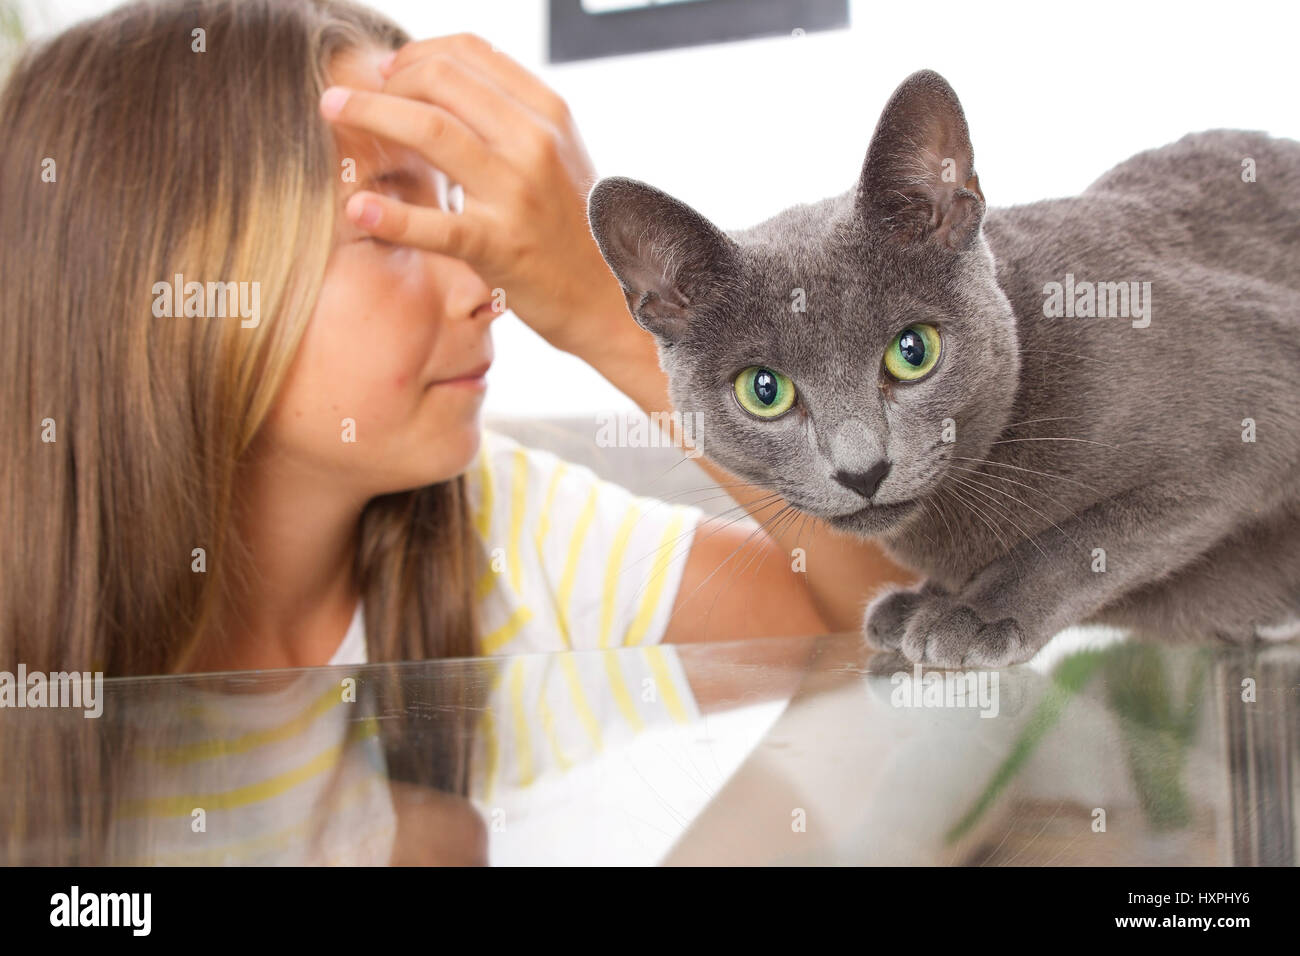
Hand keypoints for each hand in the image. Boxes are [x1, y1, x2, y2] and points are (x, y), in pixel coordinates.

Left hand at [319, 33, 628, 356]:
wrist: (610, 297)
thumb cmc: (573, 227)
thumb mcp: (558, 155)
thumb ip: (511, 117)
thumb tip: (446, 80)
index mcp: (548, 113)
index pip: (471, 53)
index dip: (415, 52)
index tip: (386, 71)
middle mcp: (534, 142)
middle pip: (443, 81)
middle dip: (384, 79)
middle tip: (347, 95)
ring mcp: (517, 194)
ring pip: (432, 132)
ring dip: (371, 114)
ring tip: (331, 110)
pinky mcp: (501, 247)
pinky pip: (437, 226)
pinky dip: (391, 218)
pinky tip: (357, 210)